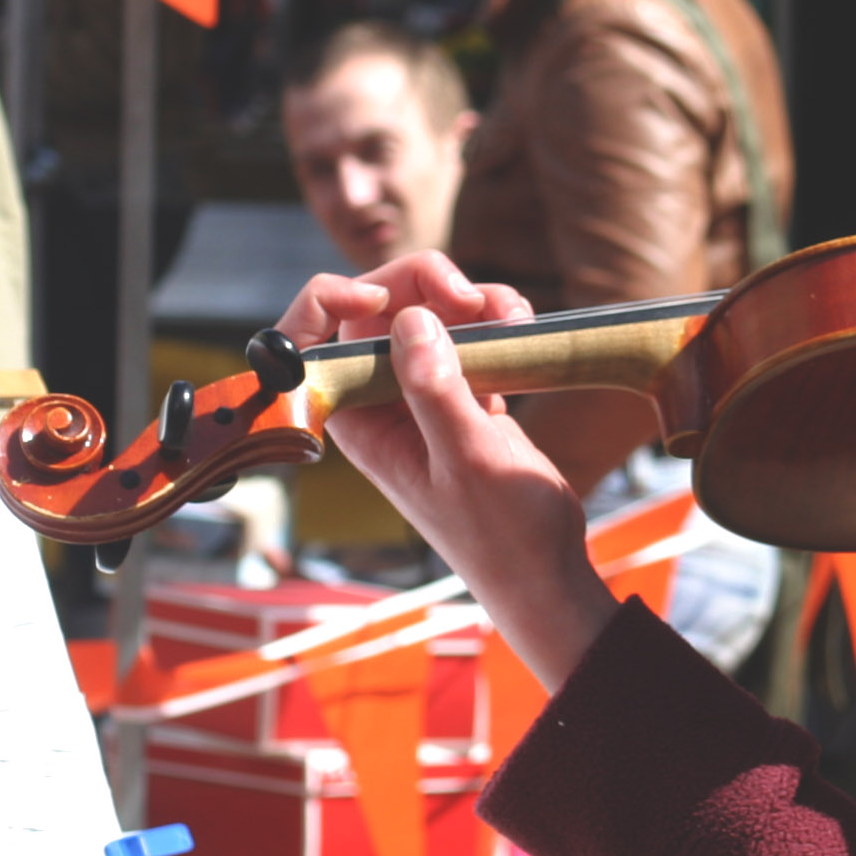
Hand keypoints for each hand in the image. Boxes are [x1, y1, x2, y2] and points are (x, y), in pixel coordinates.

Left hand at [274, 265, 618, 685]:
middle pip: (378, 309)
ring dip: (470, 298)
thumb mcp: (467, 460)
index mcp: (357, 418)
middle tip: (472, 297)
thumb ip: (434, 389)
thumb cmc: (501, 534)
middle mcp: (381, 400)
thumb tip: (410, 320)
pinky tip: (520, 330)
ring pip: (427, 312)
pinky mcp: (463, 392)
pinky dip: (492, 319)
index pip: (309, 340)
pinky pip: (465, 332)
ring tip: (512, 317)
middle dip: (423, 286)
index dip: (332, 297)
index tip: (387, 294)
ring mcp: (423, 393)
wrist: (545, 569)